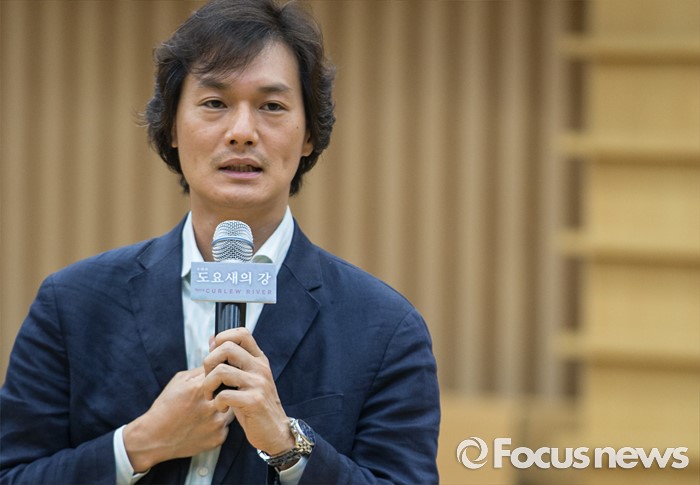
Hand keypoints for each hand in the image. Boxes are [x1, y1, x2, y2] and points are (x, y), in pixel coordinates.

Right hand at [123, 367, 233, 471]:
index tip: (220, 377)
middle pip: (233, 390)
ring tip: (207, 411)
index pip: (224, 372)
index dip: (223, 374)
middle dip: (227, 390)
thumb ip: (200, 370)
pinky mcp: (219, 438)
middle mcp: (211, 406)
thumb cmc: (166, 406)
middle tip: (217, 394)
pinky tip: (205, 425)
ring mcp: (216, 423)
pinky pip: (227, 426)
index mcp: (200, 388)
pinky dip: (219, 424)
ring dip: (225, 407)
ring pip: (233, 408)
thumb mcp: (179, 381)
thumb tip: (219, 360)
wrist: (155, 438)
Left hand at [203, 328, 293, 455]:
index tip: (214, 355)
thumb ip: (233, 361)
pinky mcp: (253, 401)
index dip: (222, 338)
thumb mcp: (247, 379)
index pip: (242, 333)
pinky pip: (224, 394)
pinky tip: (221, 408)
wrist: (275, 432)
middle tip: (208, 379)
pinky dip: (217, 403)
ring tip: (211, 396)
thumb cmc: (255, 405)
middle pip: (227, 348)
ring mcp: (258, 383)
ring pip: (221, 371)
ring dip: (208, 385)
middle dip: (209, 362)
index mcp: (259, 360)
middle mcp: (260, 368)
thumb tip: (213, 339)